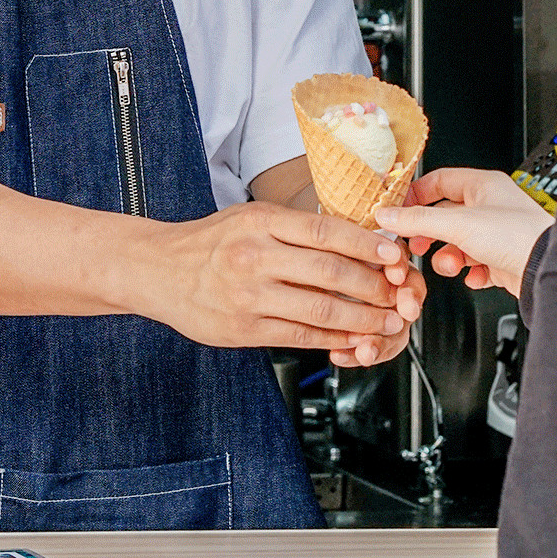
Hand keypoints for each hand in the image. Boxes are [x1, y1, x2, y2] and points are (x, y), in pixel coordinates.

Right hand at [137, 202, 418, 352]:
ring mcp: (249, 296)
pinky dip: (333, 340)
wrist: (157, 270)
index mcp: (261, 222)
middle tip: (399, 292)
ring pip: (321, 310)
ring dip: (362, 319)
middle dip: (374, 286)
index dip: (367, 245)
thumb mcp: (250, 217)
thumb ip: (296, 228)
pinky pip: (300, 336)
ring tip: (386, 320)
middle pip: (330, 272)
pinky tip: (352, 338)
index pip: (326, 231)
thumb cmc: (210, 242)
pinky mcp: (244, 329)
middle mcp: (255, 256)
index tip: (393, 254)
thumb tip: (357, 237)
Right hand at [374, 168, 553, 298]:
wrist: (547, 270)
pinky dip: (470, 272)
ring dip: (449, 257)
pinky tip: (474, 275)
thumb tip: (388, 214)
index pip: (438, 181)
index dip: (415, 196)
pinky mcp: (502, 259)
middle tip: (415, 244)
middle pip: (445, 216)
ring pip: (458, 243)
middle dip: (429, 233)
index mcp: (482, 185)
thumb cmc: (517, 236)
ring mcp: (497, 233)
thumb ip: (418, 219)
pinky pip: (475, 264)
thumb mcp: (458, 224)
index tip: (397, 212)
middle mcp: (490, 206)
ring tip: (452, 265)